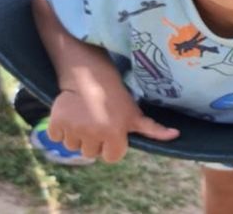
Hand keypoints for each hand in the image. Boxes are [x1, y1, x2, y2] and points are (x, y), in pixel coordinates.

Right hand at [47, 84, 179, 162]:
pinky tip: (71, 115)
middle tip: (97, 122)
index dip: (112, 146)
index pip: (111, 158)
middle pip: (91, 154)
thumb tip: (176, 135)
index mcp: (114, 134)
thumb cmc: (117, 96)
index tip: (111, 132)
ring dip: (78, 136)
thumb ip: (153, 129)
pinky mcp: (57, 123)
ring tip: (85, 117)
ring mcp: (74, 130)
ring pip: (73, 147)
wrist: (89, 75)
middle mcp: (93, 135)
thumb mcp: (135, 113)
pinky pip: (57, 137)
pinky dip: (60, 129)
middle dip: (95, 141)